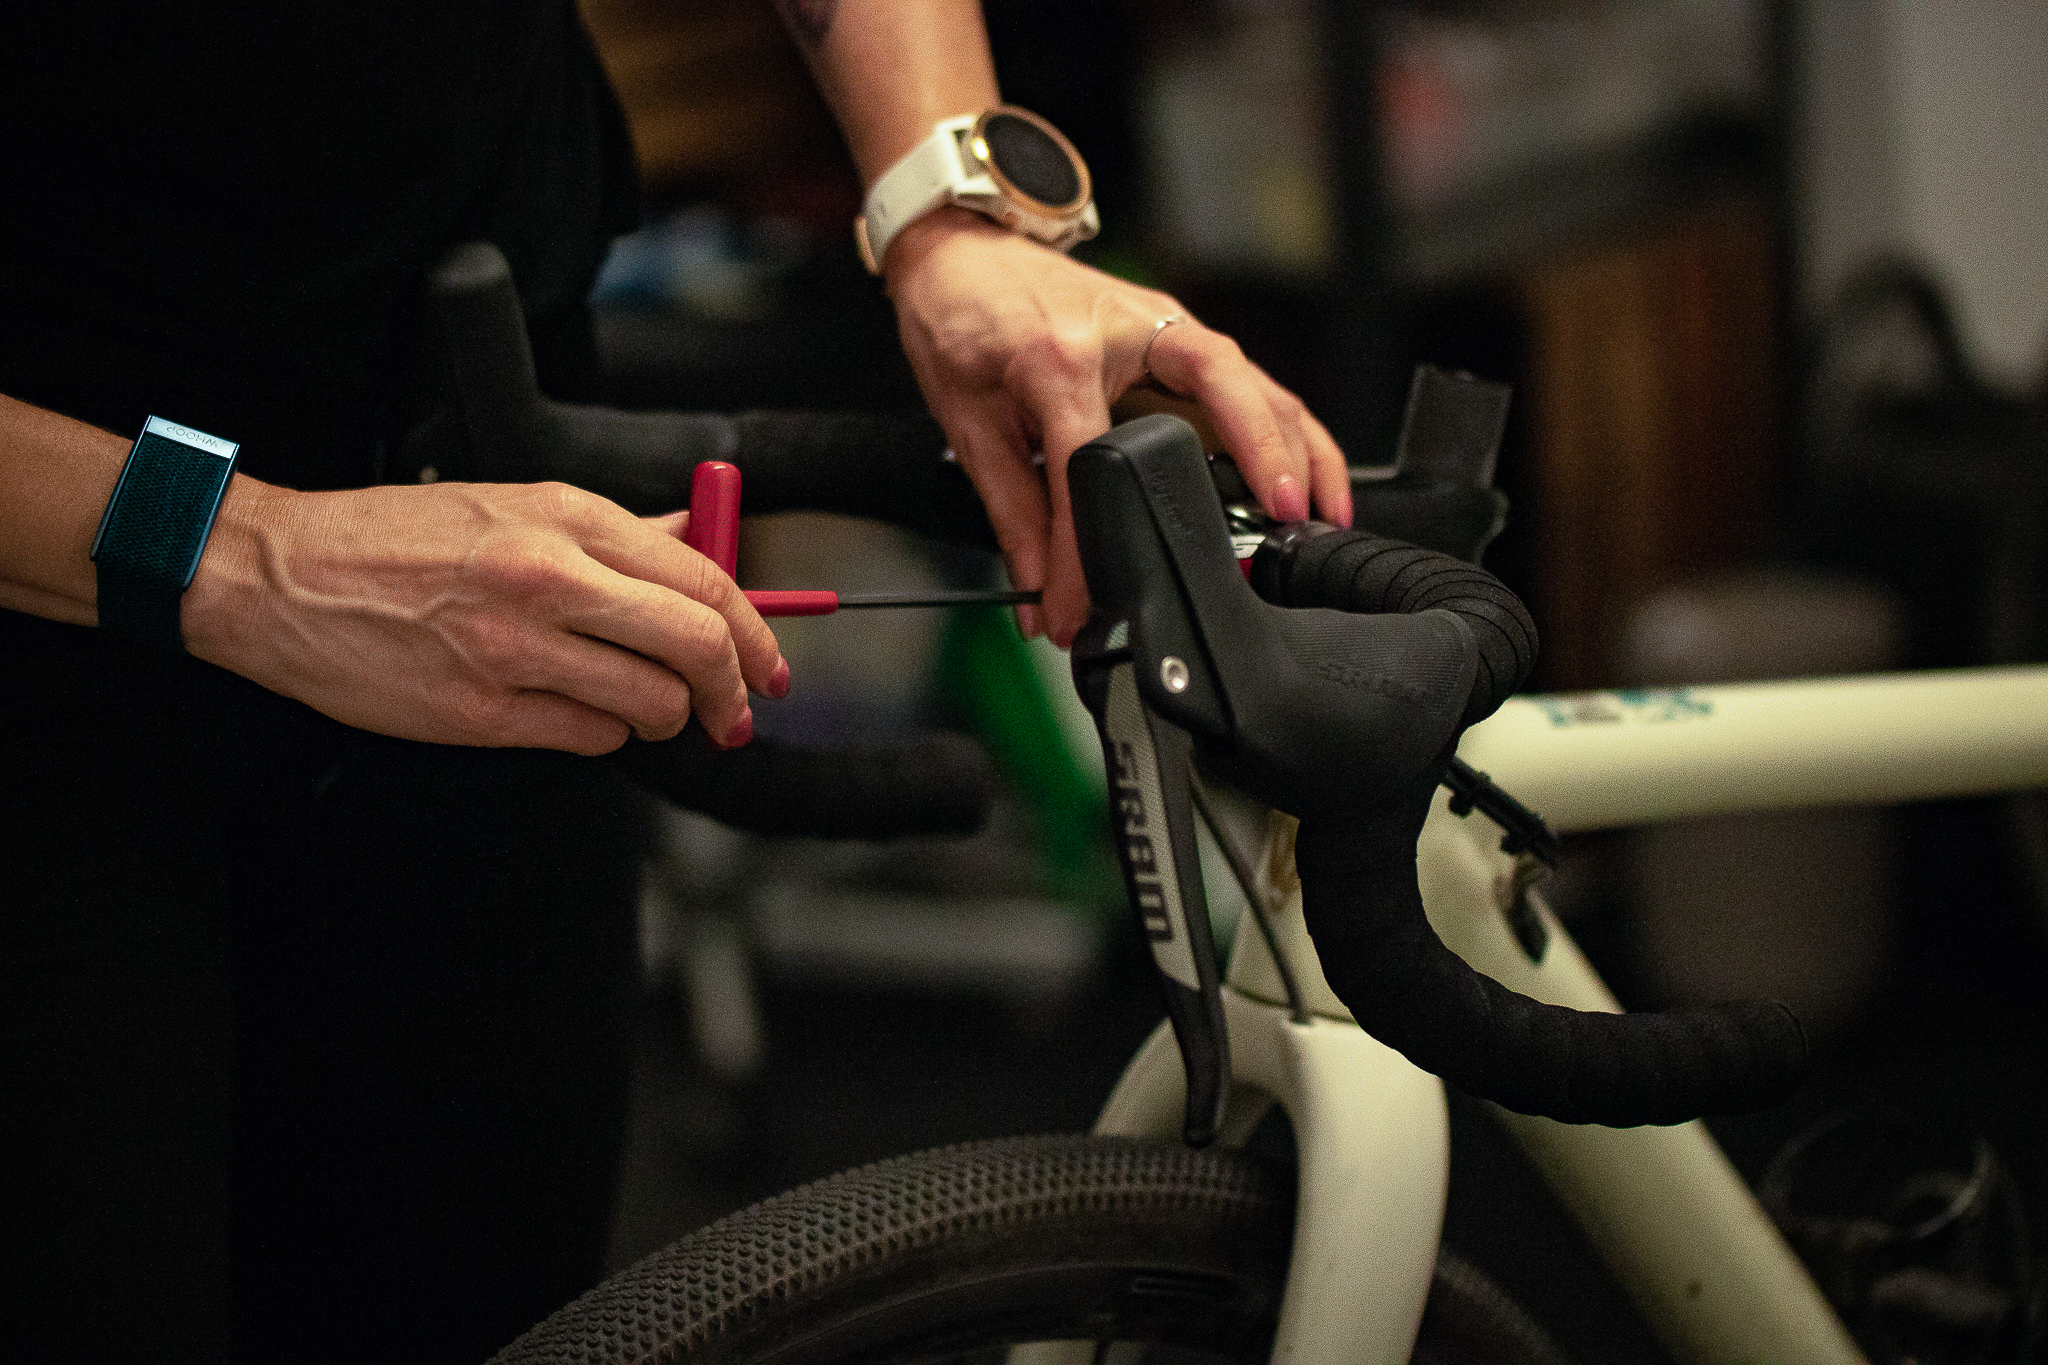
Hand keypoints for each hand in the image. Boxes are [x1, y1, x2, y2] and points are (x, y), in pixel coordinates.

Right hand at [180, 477, 787, 754]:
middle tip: (737, 712)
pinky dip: (599, 735)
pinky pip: (587, 740)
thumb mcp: (516, 505)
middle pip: (696, 646)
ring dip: (661, 719)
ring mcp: (514, 649)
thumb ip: (617, 534)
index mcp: (567, 518)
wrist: (281, 576)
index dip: (755, 633)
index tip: (770, 666)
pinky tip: (569, 712)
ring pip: (650, 707)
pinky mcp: (480, 711)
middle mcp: (549, 579)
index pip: (704, 580)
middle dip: (734, 690)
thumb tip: (702, 545)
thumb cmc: (398, 540)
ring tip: (633, 705)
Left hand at [883, 207, 1351, 645]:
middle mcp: (1130, 333)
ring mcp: (1166, 327)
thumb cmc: (960, 318)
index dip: (1086, 553)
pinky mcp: (1181, 335)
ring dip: (1301, 447)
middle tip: (1289, 523)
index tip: (1085, 610)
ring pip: (1256, 383)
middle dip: (1267, 460)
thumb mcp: (968, 420)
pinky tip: (1308, 476)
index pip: (1088, 468)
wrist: (962, 246)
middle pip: (1224, 391)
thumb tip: (1042, 601)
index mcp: (1061, 356)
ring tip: (1323, 515)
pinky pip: (1249, 383)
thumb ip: (1013, 516)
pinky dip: (1285, 430)